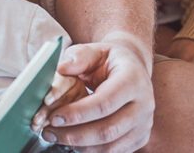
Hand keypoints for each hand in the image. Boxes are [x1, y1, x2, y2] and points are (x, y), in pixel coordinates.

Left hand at [39, 36, 153, 151]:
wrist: (132, 67)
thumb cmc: (108, 60)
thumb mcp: (94, 50)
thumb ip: (78, 57)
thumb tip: (61, 70)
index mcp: (133, 80)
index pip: (105, 103)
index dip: (78, 113)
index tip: (55, 117)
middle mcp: (144, 104)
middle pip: (108, 130)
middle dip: (74, 134)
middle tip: (49, 131)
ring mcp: (144, 124)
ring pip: (110, 146)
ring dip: (79, 146)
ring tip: (55, 137)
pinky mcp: (139, 137)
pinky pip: (113, 152)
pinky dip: (90, 150)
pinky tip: (72, 142)